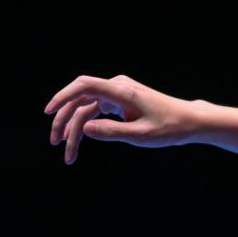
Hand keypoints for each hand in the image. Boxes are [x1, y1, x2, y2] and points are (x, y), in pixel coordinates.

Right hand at [44, 74, 199, 163]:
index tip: (48, 112)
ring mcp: (118, 93)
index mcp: (122, 91)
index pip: (84, 86)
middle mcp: (117, 87)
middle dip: (65, 121)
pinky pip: (96, 109)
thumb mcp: (141, 135)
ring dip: (75, 126)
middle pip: (80, 99)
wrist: (189, 121)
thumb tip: (84, 129)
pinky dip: (87, 124)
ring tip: (68, 151)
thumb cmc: (169, 128)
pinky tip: (80, 140)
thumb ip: (112, 132)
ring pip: (87, 107)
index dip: (62, 96)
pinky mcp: (120, 101)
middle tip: (56, 144)